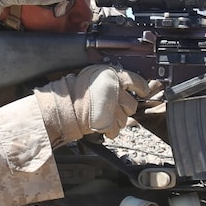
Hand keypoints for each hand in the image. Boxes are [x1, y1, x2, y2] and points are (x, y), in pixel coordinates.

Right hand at [36, 65, 160, 143]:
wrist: (63, 106)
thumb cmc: (76, 91)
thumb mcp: (94, 76)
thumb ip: (111, 79)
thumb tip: (126, 84)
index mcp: (111, 76)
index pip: (136, 81)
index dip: (141, 87)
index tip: (143, 90)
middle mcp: (114, 91)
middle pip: (132, 104)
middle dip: (124, 108)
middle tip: (112, 107)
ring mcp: (112, 107)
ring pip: (124, 119)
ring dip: (116, 119)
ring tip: (103, 115)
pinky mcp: (107, 122)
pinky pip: (116, 130)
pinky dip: (110, 129)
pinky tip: (101, 124)